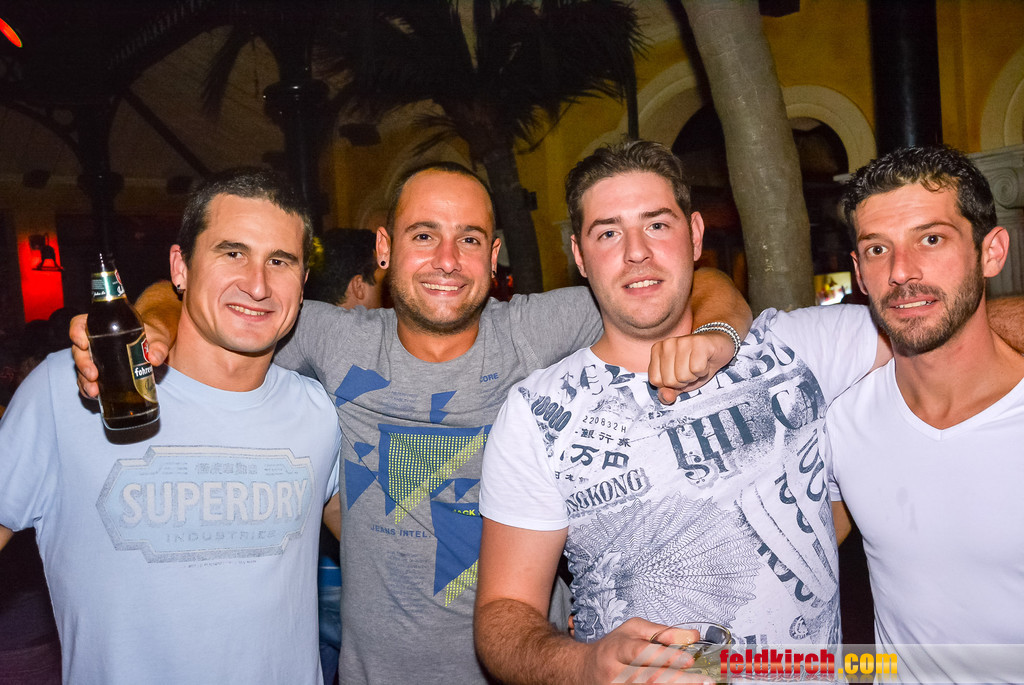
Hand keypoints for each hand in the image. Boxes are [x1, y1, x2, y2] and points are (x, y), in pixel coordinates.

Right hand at [70, 313, 171, 398]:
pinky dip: (88, 388)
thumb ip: (158, 346)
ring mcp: (94, 358)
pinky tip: (94, 396)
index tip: (84, 343)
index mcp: (102, 326)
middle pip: (78, 350)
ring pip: (81, 368)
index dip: (76, 332)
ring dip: (84, 381)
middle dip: (83, 364)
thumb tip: (154, 359)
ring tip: (94, 391)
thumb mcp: (157, 337)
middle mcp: (93, 342)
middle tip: (93, 375)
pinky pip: (87, 381)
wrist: (154, 347)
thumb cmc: (152, 336)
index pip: (80, 324)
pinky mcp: (99, 372)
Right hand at [581, 617, 702, 684]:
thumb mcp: (633, 630)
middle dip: (679, 680)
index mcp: (618, 648)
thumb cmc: (613, 648)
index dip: (666, 657)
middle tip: (704, 681)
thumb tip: (693, 636)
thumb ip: (663, 632)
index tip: (690, 660)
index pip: (643, 652)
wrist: (583, 670)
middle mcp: (615, 672)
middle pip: (649, 678)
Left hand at [648, 330, 734, 404]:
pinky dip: (704, 371)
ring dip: (694, 376)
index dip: (671, 384)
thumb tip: (666, 398)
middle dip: (683, 381)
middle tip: (690, 369)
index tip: (679, 373)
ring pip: (683, 376)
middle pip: (670, 381)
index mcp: (657, 350)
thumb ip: (668, 391)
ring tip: (697, 365)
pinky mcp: (699, 342)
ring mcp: (682, 341)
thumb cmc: (696, 364)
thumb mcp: (679, 382)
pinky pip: (697, 369)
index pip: (656, 381)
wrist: (717, 346)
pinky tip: (705, 361)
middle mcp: (666, 344)